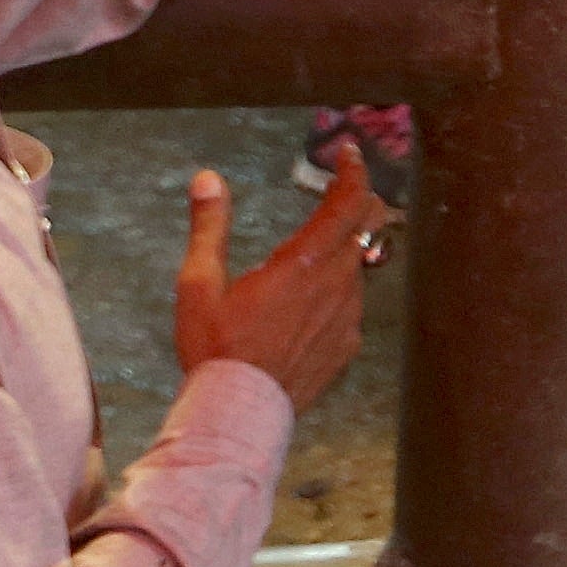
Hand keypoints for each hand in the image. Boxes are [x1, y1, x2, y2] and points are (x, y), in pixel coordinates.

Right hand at [174, 162, 384, 409]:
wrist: (238, 412)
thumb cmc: (215, 349)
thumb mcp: (199, 284)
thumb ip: (208, 227)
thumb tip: (206, 179)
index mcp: (303, 262)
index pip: (348, 201)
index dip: (354, 171)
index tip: (348, 153)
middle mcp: (337, 283)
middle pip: (367, 226)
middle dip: (358, 201)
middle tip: (339, 192)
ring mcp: (348, 316)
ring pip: (359, 267)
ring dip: (343, 251)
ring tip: (309, 257)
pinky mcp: (347, 345)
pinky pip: (351, 307)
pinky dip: (336, 293)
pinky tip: (305, 309)